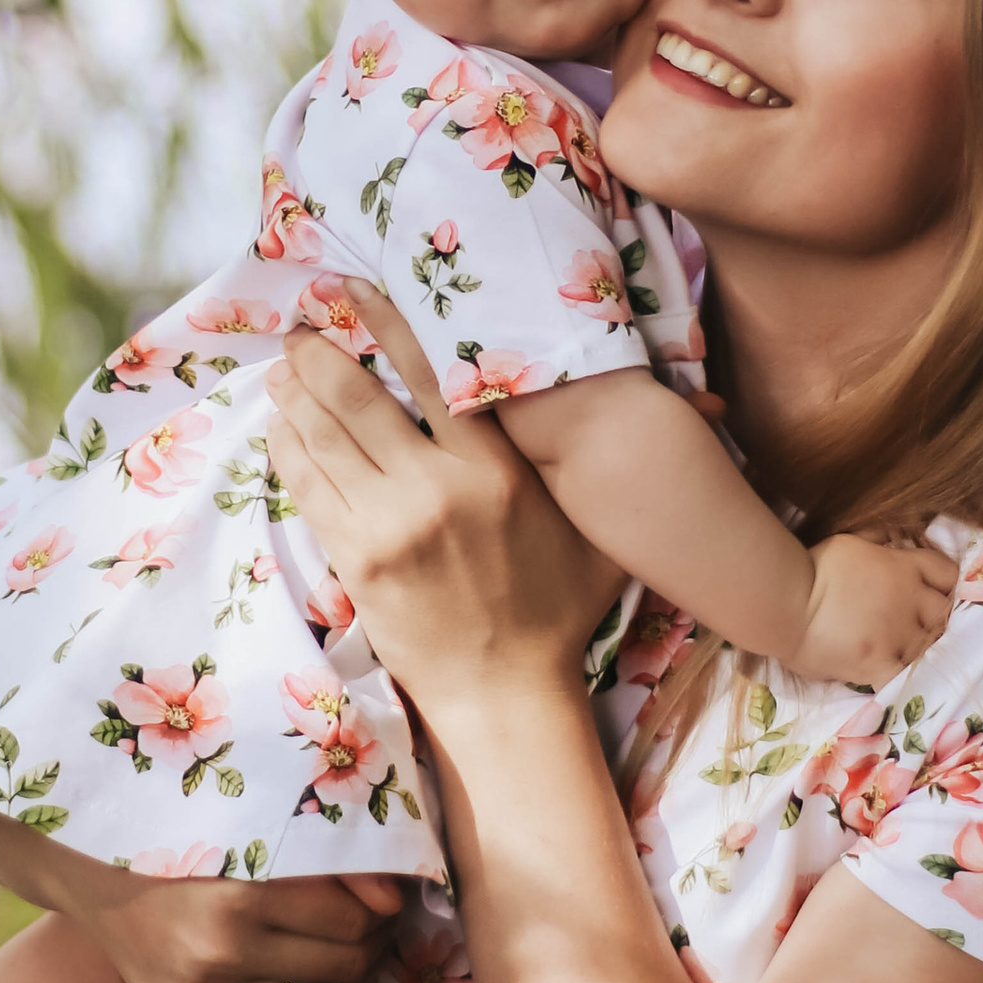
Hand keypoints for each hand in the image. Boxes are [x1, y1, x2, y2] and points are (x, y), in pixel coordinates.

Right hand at [0, 795, 401, 982]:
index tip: (382, 898)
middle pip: (343, 966)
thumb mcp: (255, 834)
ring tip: (344, 957)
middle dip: (370, 946)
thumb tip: (395, 899)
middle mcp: (217, 954)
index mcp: (240, 896)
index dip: (380, 910)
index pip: (353, 919)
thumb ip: (329, 862)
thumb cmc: (191, 842)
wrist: (97, 878)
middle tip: (371, 927)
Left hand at [266, 288, 617, 729]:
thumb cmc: (555, 609)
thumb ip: (605, 464)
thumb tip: (702, 406)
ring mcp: (390, 524)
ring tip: (283, 359)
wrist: (506, 693)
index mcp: (498, 470)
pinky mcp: (356, 560)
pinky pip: (308, 486)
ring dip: (296, 390)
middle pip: (361, 395)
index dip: (387, 322)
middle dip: (323, 351)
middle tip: (303, 320)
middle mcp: (439, 487)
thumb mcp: (598, 531)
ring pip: (326, 435)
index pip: (434, 373)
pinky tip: (280, 422)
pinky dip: (288, 447)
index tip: (356, 289)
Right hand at [789, 530, 959, 689]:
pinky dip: (902, 674)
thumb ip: (880, 545)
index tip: (931, 590)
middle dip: (933, 616)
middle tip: (913, 622)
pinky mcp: (880, 665)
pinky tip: (890, 671)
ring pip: (928, 646)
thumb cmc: (812, 568)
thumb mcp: (851, 542)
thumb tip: (893, 540)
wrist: (784, 602)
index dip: (944, 583)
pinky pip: (906, 675)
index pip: (948, 573)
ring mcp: (898, 635)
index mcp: (904, 568)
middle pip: (944, 612)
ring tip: (894, 647)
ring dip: (916, 646)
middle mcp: (910, 600)